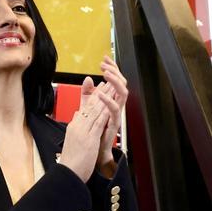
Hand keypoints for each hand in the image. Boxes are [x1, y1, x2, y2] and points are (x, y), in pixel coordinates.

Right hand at [59, 92, 111, 182]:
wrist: (67, 173)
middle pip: (90, 106)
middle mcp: (77, 126)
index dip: (93, 96)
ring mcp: (83, 131)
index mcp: (74, 126)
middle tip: (108, 80)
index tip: (100, 87)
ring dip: (104, 98)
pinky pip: (98, 123)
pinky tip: (109, 105)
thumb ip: (76, 126)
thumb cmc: (71, 162)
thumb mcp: (73, 140)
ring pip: (95, 111)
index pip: (85, 107)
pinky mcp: (89, 138)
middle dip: (101, 92)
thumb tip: (77, 115)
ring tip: (111, 87)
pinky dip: (104, 113)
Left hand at [79, 56, 127, 175]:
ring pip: (123, 93)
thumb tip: (89, 79)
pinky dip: (108, 101)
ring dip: (115, 82)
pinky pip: (115, 110)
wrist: (95, 152)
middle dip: (115, 71)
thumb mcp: (88, 108)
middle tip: (105, 64)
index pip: (115, 81)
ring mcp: (117, 114)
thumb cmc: (94, 131)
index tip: (104, 59)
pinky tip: (101, 94)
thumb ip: (87, 94)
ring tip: (106, 74)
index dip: (112, 69)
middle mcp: (116, 106)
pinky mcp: (114, 123)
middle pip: (122, 84)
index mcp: (111, 101)